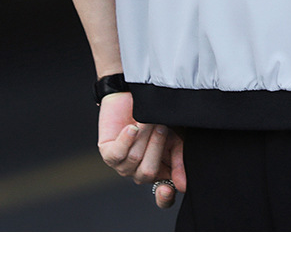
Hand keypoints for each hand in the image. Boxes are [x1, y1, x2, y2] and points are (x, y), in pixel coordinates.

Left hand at [97, 91, 186, 208]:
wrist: (137, 93)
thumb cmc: (160, 115)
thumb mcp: (177, 136)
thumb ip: (179, 160)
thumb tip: (182, 186)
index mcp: (161, 172)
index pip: (162, 198)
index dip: (164, 197)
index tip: (167, 189)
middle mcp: (140, 172)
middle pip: (148, 173)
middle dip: (156, 146)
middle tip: (161, 125)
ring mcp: (123, 165)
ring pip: (134, 161)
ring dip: (144, 136)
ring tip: (147, 120)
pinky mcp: (108, 152)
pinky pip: (118, 154)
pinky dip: (126, 139)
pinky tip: (132, 127)